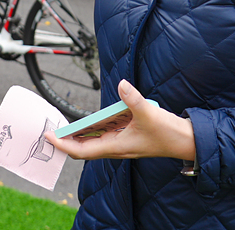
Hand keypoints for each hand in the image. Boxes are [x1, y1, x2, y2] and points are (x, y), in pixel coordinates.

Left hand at [47, 80, 195, 161]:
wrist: (186, 142)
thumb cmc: (168, 133)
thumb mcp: (149, 113)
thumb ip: (134, 98)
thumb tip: (122, 84)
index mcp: (116, 147)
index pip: (82, 151)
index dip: (63, 145)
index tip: (49, 136)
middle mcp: (116, 148)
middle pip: (84, 149)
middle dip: (66, 141)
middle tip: (51, 130)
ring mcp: (121, 144)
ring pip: (94, 142)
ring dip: (78, 136)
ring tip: (64, 125)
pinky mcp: (127, 138)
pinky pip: (105, 135)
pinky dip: (94, 129)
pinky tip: (90, 120)